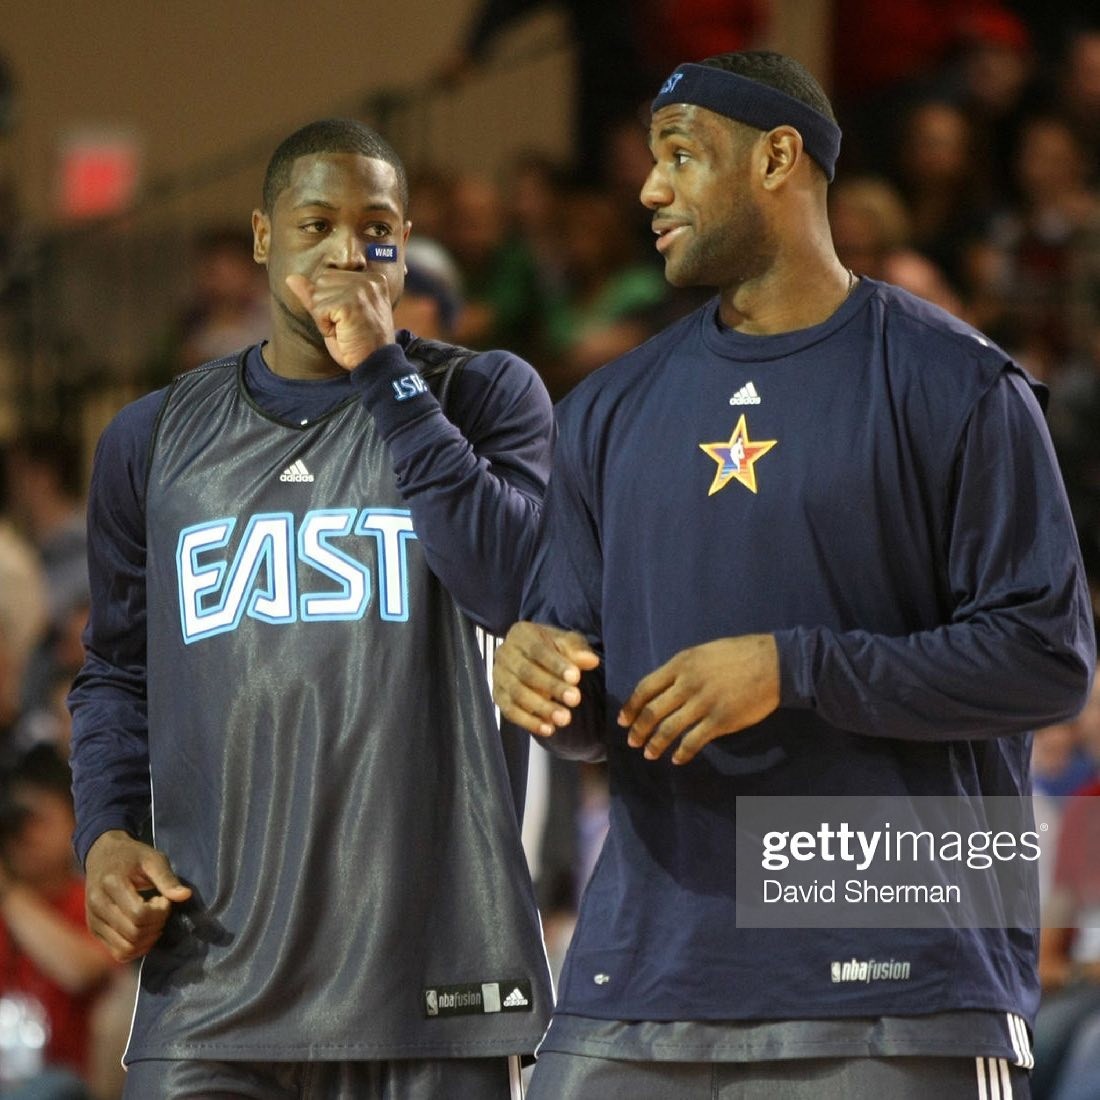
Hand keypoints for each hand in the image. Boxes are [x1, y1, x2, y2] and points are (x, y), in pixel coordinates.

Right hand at [84, 831, 191, 962]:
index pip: (139, 914)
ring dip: (148, 938)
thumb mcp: (153, 859)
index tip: (163, 898)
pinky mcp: (94, 932)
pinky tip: (145, 929)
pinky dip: (137, 948)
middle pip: (134, 933)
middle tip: (160, 907)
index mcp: (111, 884)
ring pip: (126, 948)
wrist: (102, 855)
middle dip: (156, 924)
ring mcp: (93, 921)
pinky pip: (119, 953)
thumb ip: (167, 879)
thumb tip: (186, 896)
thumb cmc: (132, 856)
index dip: (159, 911)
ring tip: (152, 918)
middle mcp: (97, 906)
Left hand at [285, 270, 394, 368]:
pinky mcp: (351, 303)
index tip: (351, 317)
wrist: (375, 364)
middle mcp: (369, 280)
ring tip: (345, 329)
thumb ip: (317, 293)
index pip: (330, 276)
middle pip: (322, 281)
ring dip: (325, 316)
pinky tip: (343, 333)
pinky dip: (325, 326)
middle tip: (347, 325)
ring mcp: (361, 290)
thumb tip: (291, 278)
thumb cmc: (359, 342)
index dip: (331, 300)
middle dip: (326, 306)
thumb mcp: (338, 314)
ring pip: (318, 294)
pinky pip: (319, 309)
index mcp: (371, 278)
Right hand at [493, 622, 599, 736]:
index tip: (576, 677)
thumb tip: (590, 660)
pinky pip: (510, 711)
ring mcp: (499, 676)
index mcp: (521, 633)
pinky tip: (549, 729)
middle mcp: (505, 653)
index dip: (556, 664)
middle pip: (527, 673)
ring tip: (565, 719)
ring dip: (542, 708)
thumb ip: (577, 650)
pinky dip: (529, 722)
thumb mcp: (567, 642)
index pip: (538, 649)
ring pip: (517, 694)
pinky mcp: (498, 696)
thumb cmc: (552, 647)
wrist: (532, 657)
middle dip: (552, 687)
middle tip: (575, 699)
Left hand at [618, 635, 779, 764]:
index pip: (645, 688)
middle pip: (653, 711)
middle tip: (632, 742)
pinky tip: (677, 759)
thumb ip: (682, 670)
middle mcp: (687, 684)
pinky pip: (693, 741)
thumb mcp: (703, 653)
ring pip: (669, 728)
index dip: (631, 707)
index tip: (623, 720)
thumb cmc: (739, 655)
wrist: (774, 663)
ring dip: (655, 744)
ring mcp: (703, 703)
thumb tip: (663, 688)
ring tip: (649, 754)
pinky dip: (682, 752)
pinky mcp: (720, 720)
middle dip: (638, 729)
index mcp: (681, 664)